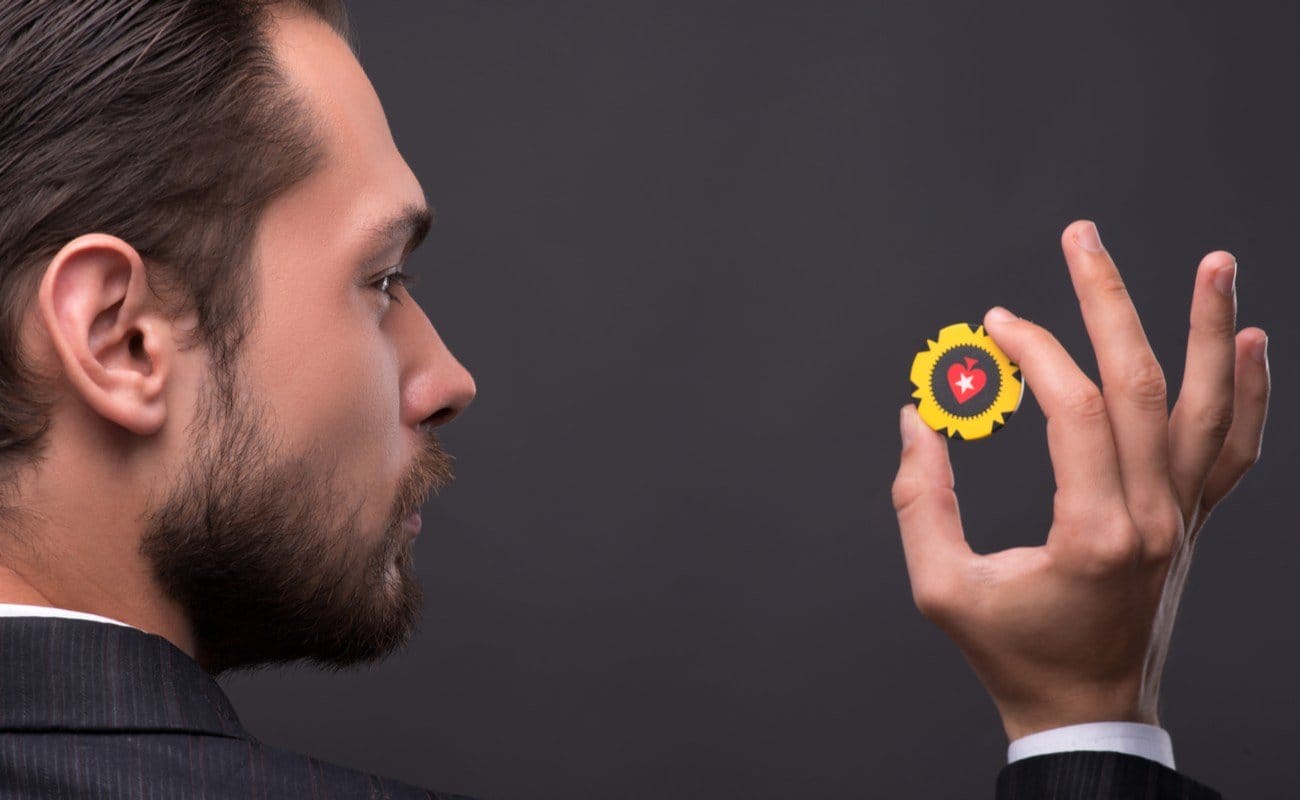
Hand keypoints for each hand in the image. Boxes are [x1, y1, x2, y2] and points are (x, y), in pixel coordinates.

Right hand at [891, 220, 1269, 740]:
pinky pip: (1234, 449)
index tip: (996, 325)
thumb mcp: (942, 588)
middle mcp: (1153, 517)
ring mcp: (1183, 518)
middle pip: (1143, 386)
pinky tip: (1246, 343)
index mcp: (1095, 533)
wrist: (1088, 708)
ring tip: (1215, 261)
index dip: (1034, 352)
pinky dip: (1247, 393)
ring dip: (1209, 329)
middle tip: (1083, 238)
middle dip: (1109, 302)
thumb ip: (921, 500)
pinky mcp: (1191, 522)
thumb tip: (918, 421)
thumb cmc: (1015, 654)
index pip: (1076, 410)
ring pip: (1207, 407)